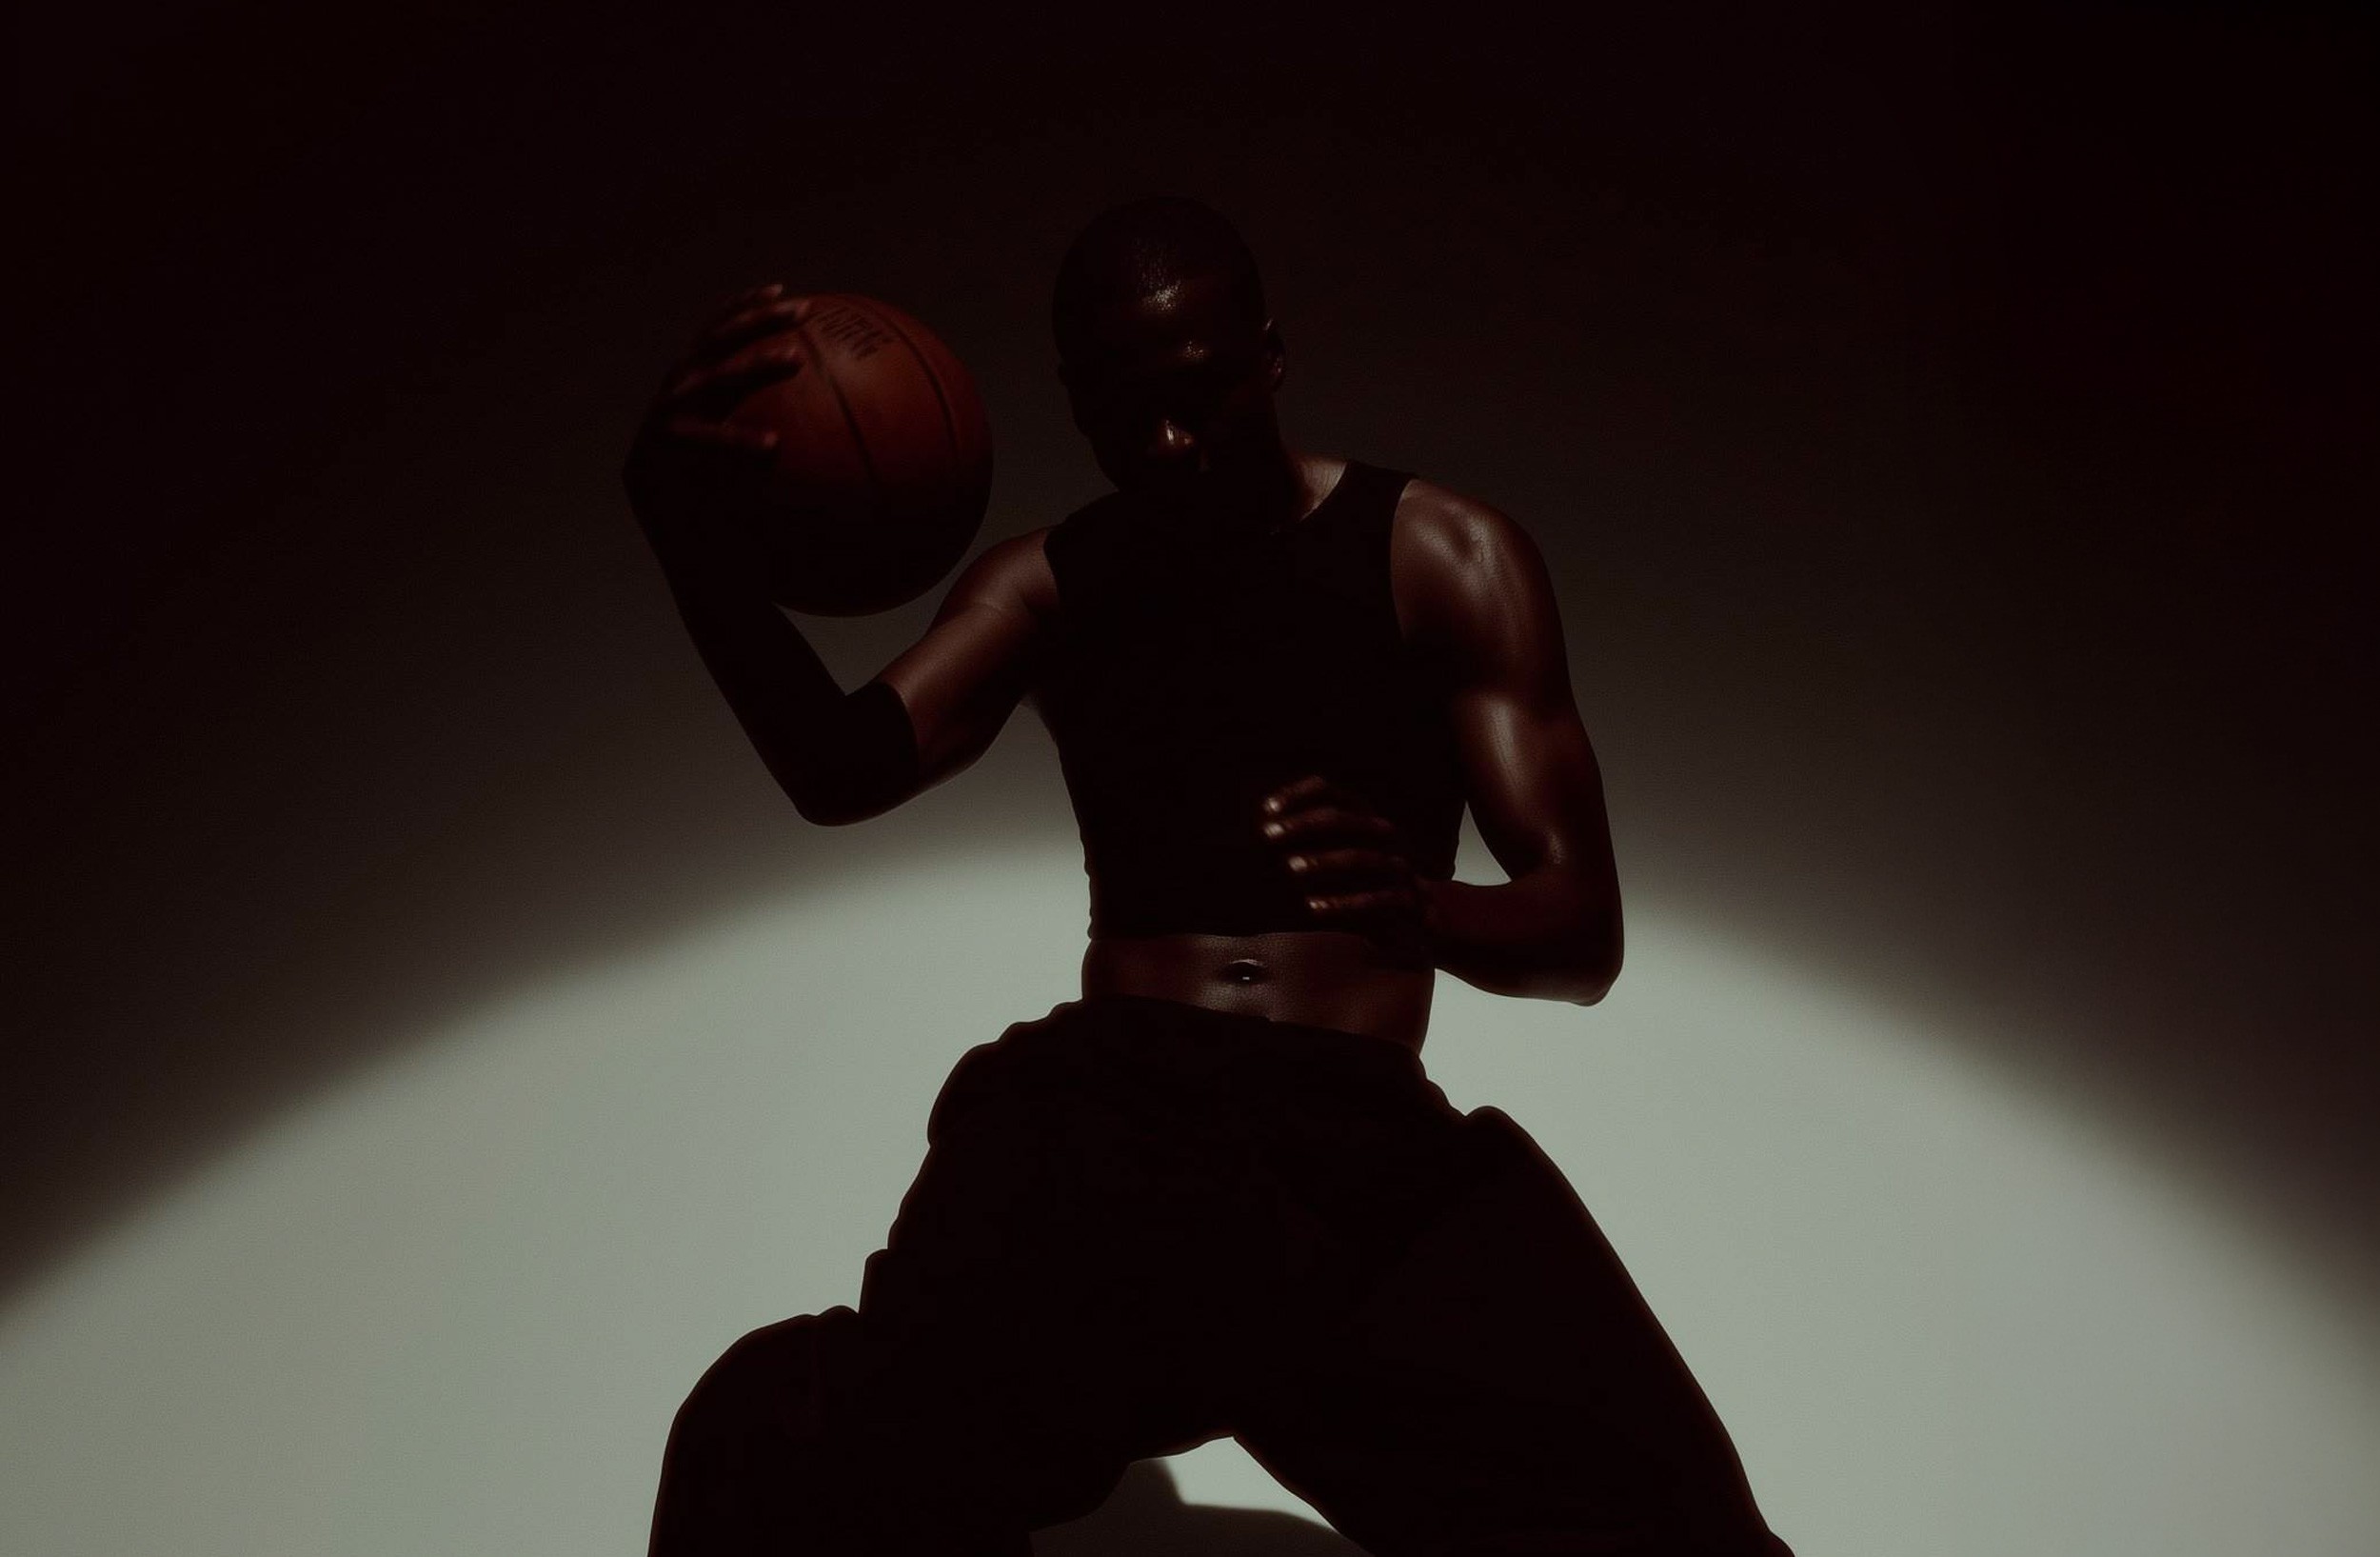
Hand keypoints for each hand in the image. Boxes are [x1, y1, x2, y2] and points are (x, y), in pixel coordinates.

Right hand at [621, 282, 809, 583]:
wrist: (717, 599)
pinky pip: (690, 449)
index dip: (745, 314)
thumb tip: (887, 427)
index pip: (714, 348)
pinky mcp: (641, 477)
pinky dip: (729, 444)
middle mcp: (664, 421)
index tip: (792, 297)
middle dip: (748, 323)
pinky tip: (772, 448)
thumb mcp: (803, 494)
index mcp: (694, 415)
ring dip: (743, 368)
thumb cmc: (769, 553)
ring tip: (792, 360)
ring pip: (693, 388)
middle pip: (702, 351)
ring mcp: (648, 446)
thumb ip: (820, 453)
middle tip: (800, 313)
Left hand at [1259, 774, 1432, 965]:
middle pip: (1342, 818)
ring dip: (1322, 861)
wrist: (1417, 912)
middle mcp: (1383, 834)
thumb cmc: (1362, 879)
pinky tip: (1312, 908)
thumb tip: (1256, 829)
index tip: (1266, 809)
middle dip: (1303, 825)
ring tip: (1289, 869)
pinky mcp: (1406, 897)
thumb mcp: (1339, 851)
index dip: (1298, 795)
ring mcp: (1397, 865)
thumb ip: (1307, 839)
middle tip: (1268, 836)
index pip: (1329, 792)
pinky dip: (1343, 903)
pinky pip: (1375, 898)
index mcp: (1364, 816)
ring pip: (1360, 857)